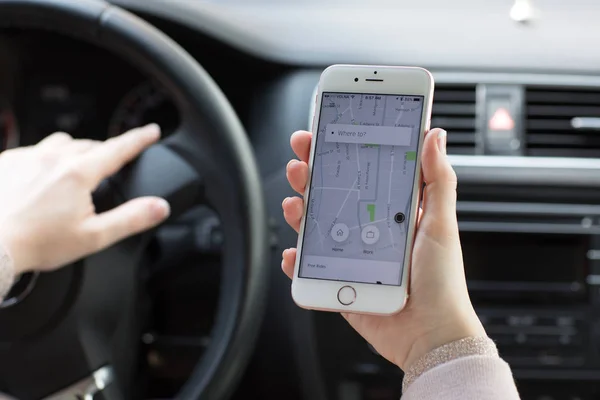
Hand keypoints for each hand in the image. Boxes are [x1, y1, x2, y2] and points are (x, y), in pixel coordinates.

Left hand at [0, 124, 169, 274]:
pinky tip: (43, 177)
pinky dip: (46, 158)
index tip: (151, 131)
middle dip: (105, 152)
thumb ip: (131, 219)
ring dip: (75, 151)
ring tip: (77, 170)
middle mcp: (52, 158)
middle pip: (90, 145)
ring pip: (61, 142)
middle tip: (111, 167)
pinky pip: (34, 149)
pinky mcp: (7, 162)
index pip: (118, 149)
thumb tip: (159, 207)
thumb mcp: (93, 236)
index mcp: (78, 174)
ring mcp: (27, 157)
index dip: (139, 139)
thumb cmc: (35, 243)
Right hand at [281, 128, 484, 370]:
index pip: (360, 172)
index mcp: (390, 211)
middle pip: (330, 195)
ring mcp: (350, 255)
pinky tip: (293, 255)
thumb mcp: (440, 223)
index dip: (339, 151)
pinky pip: (310, 268)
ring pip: (314, 227)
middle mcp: (367, 229)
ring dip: (298, 211)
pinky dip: (296, 261)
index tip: (323, 131)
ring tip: (294, 204)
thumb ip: (438, 179)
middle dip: (310, 175)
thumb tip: (434, 134)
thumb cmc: (442, 281)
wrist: (430, 335)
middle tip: (299, 162)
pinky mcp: (340, 282)